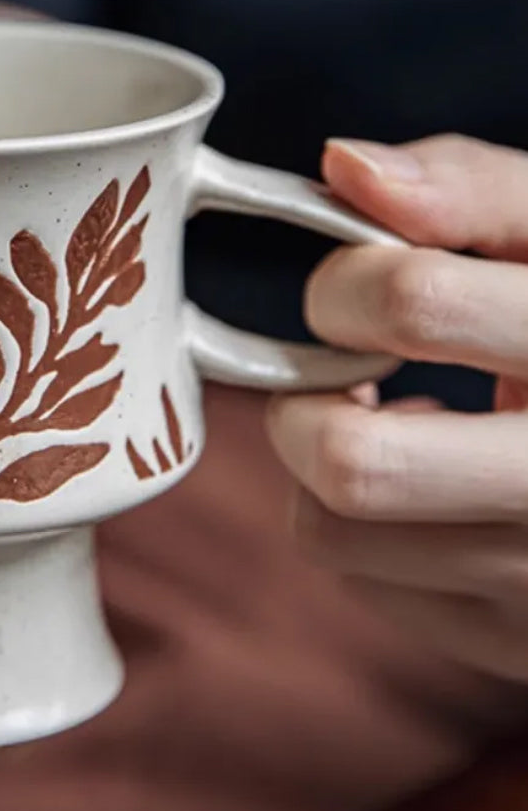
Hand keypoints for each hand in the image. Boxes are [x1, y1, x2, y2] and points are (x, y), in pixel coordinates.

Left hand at [266, 135, 527, 682]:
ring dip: (329, 463)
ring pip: (331, 531)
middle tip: (338, 370)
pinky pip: (364, 584)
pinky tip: (431, 488)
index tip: (356, 289)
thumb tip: (343, 166)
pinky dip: (365, 527)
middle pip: (352, 464)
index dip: (347, 284)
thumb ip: (469, 189)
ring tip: (395, 421)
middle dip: (304, 401)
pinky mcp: (514, 644)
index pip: (412, 304)